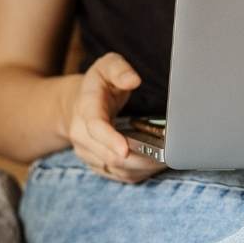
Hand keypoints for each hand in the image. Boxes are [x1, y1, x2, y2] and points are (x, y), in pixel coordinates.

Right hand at [63, 53, 167, 183]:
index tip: (126, 148)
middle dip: (140, 157)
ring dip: (143, 168)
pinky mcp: (98, 166)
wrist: (76, 105)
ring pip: (118, 169)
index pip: (95, 127)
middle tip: (167, 154)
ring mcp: (88, 154)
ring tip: (166, 159)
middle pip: (111, 156)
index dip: (110, 139)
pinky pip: (121, 176)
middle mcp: (82, 135)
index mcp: (86, 109)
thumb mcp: (106, 66)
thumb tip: (133, 79)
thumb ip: (119, 69)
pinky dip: (140, 173)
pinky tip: (156, 165)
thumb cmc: (99, 85)